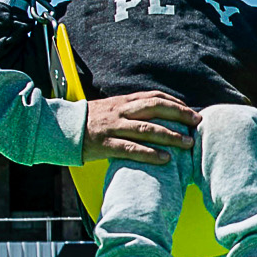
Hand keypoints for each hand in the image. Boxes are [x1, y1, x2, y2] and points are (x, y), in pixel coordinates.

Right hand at [79, 90, 198, 163]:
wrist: (59, 128)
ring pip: (147, 129)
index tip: (190, 110)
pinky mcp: (106, 144)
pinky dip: (150, 153)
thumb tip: (153, 117)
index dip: (174, 102)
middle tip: (197, 122)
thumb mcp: (110, 109)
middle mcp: (120, 111)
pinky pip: (131, 149)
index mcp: (122, 101)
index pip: (154, 96)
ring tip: (188, 143)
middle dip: (179, 114)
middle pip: (155, 108)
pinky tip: (165, 159)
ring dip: (171, 135)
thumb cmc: (88, 122)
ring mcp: (113, 127)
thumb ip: (129, 111)